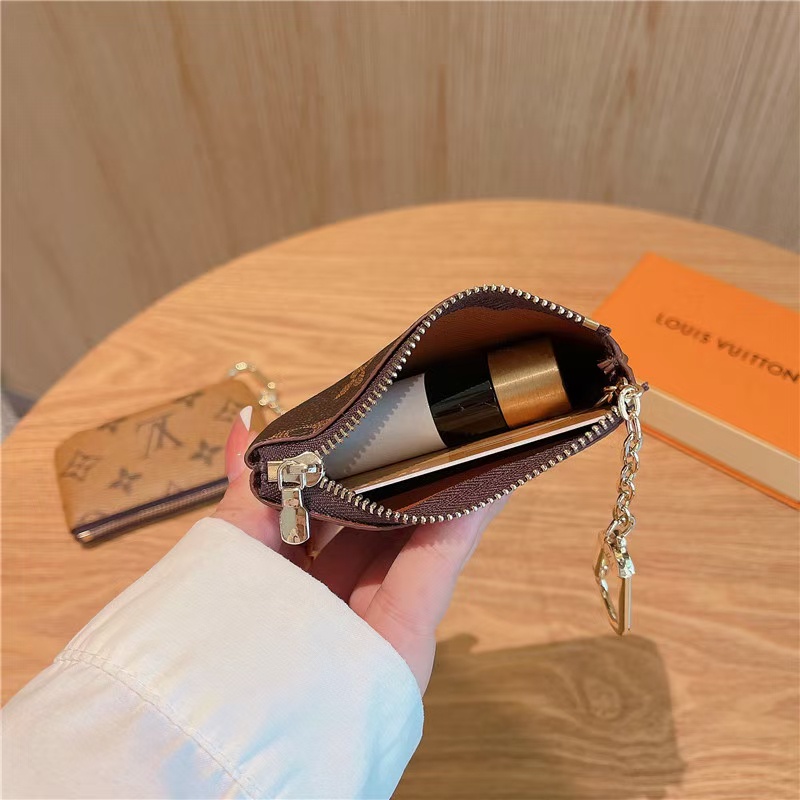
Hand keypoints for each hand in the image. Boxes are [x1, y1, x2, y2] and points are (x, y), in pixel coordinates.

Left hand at [212, 406, 508, 693]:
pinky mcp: (407, 635)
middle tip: (421, 427)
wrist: (236, 737)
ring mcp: (373, 618)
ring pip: (412, 542)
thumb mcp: (231, 547)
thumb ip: (248, 490)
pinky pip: (436, 565)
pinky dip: (461, 521)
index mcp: (287, 578)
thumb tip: (243, 423)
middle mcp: (332, 599)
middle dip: (396, 479)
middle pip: (375, 526)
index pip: (327, 513)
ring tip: (460, 443)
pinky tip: (484, 481)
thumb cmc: (220, 635)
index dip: (347, 472)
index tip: (369, 428)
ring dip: (437, 494)